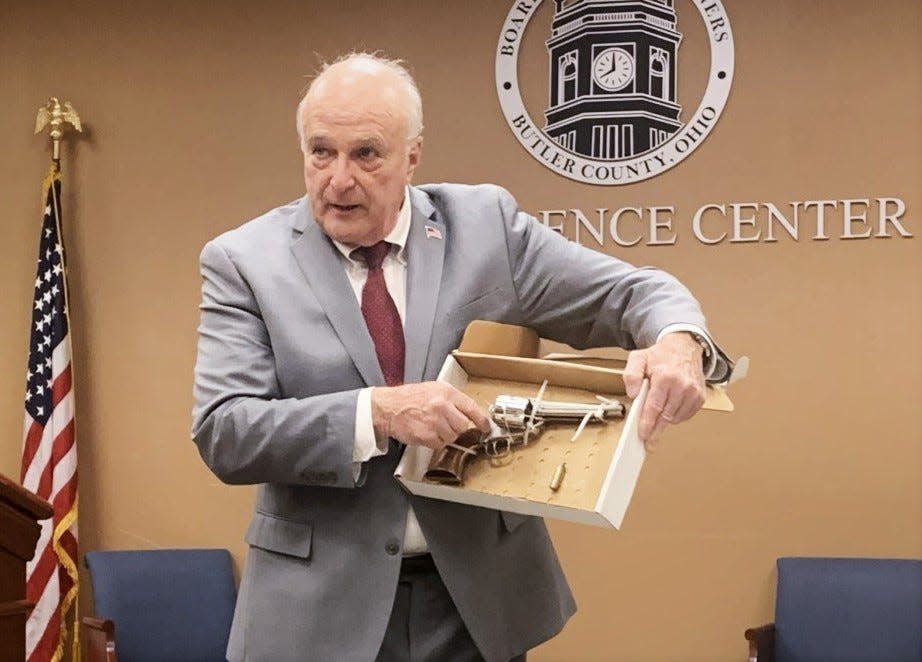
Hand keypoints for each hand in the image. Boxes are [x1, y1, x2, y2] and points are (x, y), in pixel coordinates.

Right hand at [371, 382, 491, 449]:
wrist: (388, 407)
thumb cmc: (409, 398)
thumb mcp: (433, 389)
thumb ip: (451, 399)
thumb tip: (468, 412)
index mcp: (446, 392)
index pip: (471, 407)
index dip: (481, 420)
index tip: (485, 427)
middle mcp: (442, 406)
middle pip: (463, 425)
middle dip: (456, 428)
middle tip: (445, 424)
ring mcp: (435, 421)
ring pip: (452, 436)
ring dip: (444, 435)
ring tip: (432, 427)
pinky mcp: (427, 435)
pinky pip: (439, 444)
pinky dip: (434, 442)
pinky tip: (425, 432)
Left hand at [623, 332, 706, 448]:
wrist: (684, 347)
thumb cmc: (660, 355)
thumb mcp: (638, 358)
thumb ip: (631, 375)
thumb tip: (633, 394)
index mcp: (665, 376)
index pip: (655, 406)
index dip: (648, 422)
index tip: (643, 434)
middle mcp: (682, 385)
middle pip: (666, 416)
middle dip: (655, 429)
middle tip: (648, 440)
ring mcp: (693, 392)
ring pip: (675, 418)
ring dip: (664, 420)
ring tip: (656, 416)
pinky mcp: (700, 398)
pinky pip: (685, 416)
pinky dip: (675, 416)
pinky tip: (668, 408)